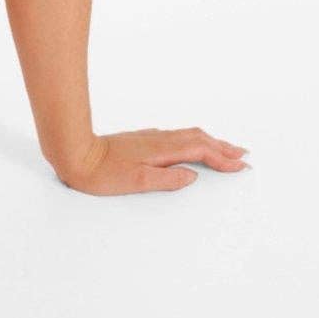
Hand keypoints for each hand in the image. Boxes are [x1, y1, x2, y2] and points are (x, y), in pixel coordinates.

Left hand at [53, 127, 250, 193]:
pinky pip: (177, 137)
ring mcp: (151, 138)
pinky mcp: (143, 140)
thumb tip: (192, 177)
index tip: (241, 166)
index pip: (200, 151)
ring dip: (210, 141)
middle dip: (222, 147)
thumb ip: (166, 179)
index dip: (222, 158)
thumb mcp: (136, 182)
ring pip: (188, 135)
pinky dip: (194, 141)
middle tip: (242, 155)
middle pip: (199, 138)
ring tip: (225, 149)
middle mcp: (158, 139)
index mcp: (161, 150)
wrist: (75, 153)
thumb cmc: (101, 173)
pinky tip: (192, 146)